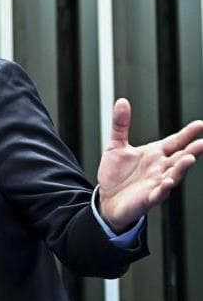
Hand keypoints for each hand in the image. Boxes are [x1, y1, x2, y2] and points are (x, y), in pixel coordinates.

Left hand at [97, 98, 202, 232]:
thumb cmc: (116, 174)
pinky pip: (158, 194)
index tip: (200, 124)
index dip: (187, 134)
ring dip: (181, 168)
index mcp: (156, 154)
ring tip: (189, 158)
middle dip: (192, 150)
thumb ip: (120, 125)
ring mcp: (156, 183)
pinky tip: (167, 183)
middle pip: (179, 157)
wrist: (107, 199)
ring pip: (174, 175)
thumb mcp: (115, 146)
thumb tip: (121, 101)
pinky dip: (163, 189)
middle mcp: (160, 168)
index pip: (175, 141)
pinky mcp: (148, 198)